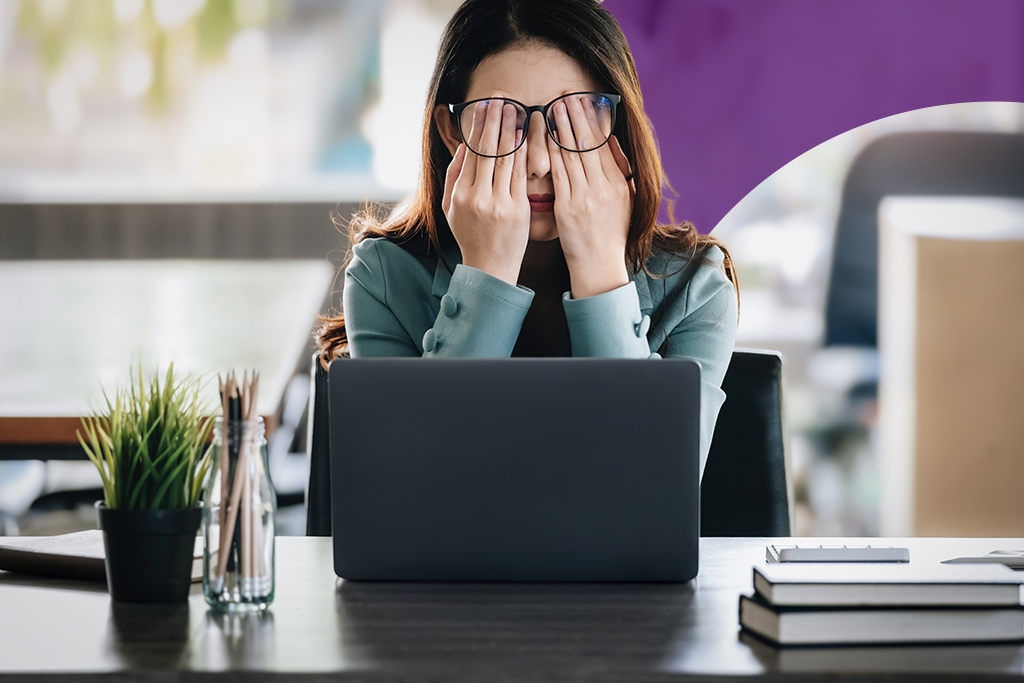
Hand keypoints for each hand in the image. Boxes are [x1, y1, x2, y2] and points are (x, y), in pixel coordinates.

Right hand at [441, 94, 529, 285]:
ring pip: (505, 159)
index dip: (478, 126)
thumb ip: (454, 176)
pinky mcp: (517, 210)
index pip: (471, 152)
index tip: (485, 105)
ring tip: (515, 108)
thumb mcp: (451, 208)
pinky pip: (520, 175)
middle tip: (501, 97)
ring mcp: (498, 203)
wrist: (490, 267)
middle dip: (494, 120)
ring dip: (510, 130)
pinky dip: (523, 154)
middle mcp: (477, 196)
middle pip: (487, 150)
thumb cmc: (471, 236)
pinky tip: (526, 137)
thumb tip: (463, 147)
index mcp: (460, 194)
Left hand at [547, 94, 634, 297]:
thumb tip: (613, 142)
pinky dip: (552, 152)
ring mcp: (585, 197)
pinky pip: (559, 174)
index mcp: (618, 184)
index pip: (604, 144)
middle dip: (576, 116)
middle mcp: (603, 187)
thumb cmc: (610, 234)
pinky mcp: (568, 208)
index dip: (593, 120)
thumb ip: (620, 171)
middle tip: (566, 94)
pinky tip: (545, 137)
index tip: (584, 100)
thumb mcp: (625, 200)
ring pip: (573, 154)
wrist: (600, 266)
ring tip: (554, 106)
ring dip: (562, 127)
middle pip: (588, 143)